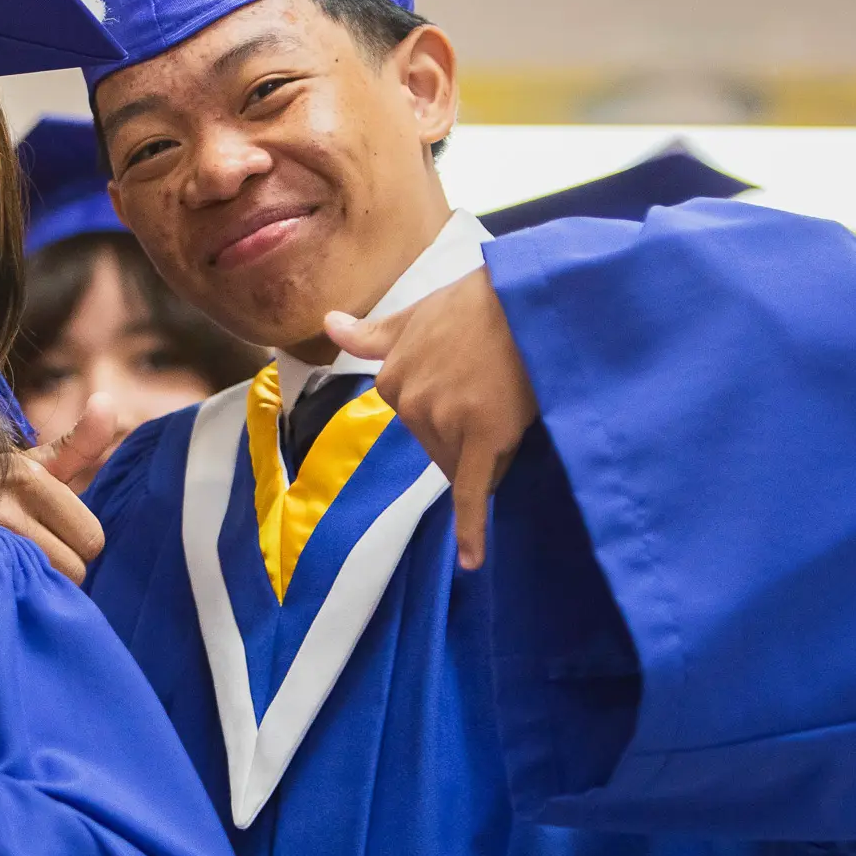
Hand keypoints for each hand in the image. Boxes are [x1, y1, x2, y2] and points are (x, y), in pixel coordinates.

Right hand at [0, 394, 117, 582]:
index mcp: (27, 477)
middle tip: (41, 550)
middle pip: (73, 568)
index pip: (90, 537)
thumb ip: (79, 443)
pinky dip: (13, 595)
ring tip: (18, 564)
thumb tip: (109, 402)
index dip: (81, 540)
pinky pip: (10, 598)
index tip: (60, 532)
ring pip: (43, 586)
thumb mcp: (35, 460)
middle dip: (63, 564)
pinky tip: (3, 581)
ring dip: (37, 583)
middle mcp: (4, 508)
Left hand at [325, 268, 538, 570]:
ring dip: (485, 451)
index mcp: (391, 378)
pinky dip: (471, 529)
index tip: (475, 388)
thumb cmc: (479, 301)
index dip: (451, 412)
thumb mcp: (417, 312)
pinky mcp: (482, 439)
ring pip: (461, 463)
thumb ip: (372, 333)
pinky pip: (470, 492)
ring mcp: (444, 421)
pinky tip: (471, 561)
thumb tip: (327, 323)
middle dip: (466, 432)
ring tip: (513, 404)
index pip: (418, 422)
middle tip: (498, 390)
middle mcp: (409, 402)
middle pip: (437, 445)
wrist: (528, 293)